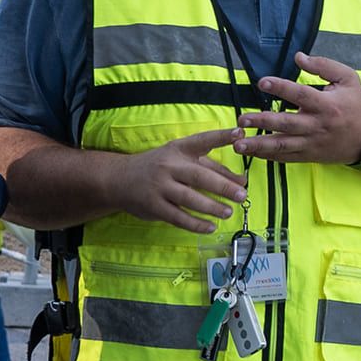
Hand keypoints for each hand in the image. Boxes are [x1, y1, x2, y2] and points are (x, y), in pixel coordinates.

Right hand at [114, 128, 245, 229]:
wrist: (119, 179)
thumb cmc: (159, 168)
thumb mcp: (182, 160)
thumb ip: (213, 168)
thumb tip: (241, 181)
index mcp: (178, 150)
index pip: (202, 140)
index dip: (221, 137)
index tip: (239, 133)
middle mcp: (169, 166)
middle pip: (198, 176)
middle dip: (222, 186)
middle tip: (241, 194)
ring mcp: (159, 187)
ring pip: (189, 198)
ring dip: (211, 207)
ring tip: (228, 212)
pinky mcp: (153, 206)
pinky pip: (177, 217)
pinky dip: (195, 224)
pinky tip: (210, 227)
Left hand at [242, 52, 360, 168]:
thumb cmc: (356, 106)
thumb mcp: (349, 79)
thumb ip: (324, 66)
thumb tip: (298, 57)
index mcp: (327, 105)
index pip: (300, 94)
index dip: (281, 88)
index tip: (262, 82)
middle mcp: (317, 126)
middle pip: (286, 124)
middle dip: (262, 122)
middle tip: (241, 120)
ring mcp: (312, 143)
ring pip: (282, 145)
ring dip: (259, 145)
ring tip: (239, 144)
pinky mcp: (309, 155)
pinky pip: (286, 157)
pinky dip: (268, 156)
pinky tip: (252, 153)